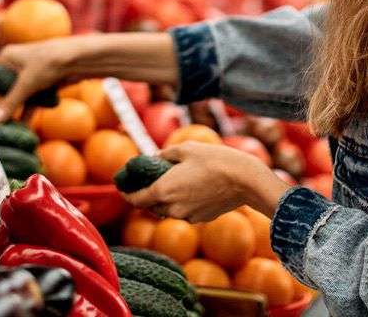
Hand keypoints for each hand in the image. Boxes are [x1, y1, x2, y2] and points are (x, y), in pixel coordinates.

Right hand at [0, 38, 87, 121]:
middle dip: (6, 107)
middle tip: (4, 124)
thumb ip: (10, 102)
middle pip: (4, 90)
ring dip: (17, 112)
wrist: (79, 59)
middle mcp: (15, 65)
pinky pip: (30, 100)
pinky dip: (29, 112)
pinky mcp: (41, 84)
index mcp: (7, 58)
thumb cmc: (50, 62)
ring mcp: (29, 75)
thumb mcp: (27, 83)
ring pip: (18, 97)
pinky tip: (26, 127)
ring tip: (13, 129)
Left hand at [123, 143, 290, 221]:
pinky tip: (194, 187)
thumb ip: (165, 154)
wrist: (245, 180)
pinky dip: (183, 202)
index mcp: (163, 190)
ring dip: (167, 198)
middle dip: (148, 194)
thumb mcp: (187, 149)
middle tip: (150, 179)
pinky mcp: (201, 219)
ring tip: (176, 180)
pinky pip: (185, 211)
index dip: (126, 194)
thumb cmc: (215, 160)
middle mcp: (172, 208)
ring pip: (168, 209)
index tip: (122, 187)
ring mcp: (187, 216)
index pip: (135, 200)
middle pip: (151, 205)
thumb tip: (153, 157)